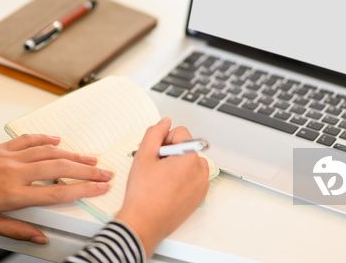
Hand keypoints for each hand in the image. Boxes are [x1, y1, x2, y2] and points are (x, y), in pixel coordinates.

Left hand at [0, 122, 112, 243]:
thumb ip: (15, 229)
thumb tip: (38, 236)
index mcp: (13, 194)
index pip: (57, 192)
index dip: (83, 190)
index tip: (100, 188)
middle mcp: (16, 172)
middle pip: (60, 169)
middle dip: (87, 171)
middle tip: (105, 172)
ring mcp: (11, 157)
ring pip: (50, 152)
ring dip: (73, 155)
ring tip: (91, 159)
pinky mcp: (4, 147)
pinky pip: (30, 140)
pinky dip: (47, 139)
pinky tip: (57, 140)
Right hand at [115, 118, 209, 256]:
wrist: (144, 224)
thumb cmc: (142, 194)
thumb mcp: (143, 155)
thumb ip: (155, 133)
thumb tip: (166, 122)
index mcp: (190, 158)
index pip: (180, 133)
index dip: (163, 140)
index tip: (155, 153)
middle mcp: (201, 171)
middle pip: (186, 148)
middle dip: (170, 153)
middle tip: (155, 168)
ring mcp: (202, 185)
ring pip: (189, 163)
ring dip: (176, 166)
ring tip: (160, 179)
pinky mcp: (199, 197)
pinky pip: (192, 178)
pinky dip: (181, 179)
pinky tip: (166, 188)